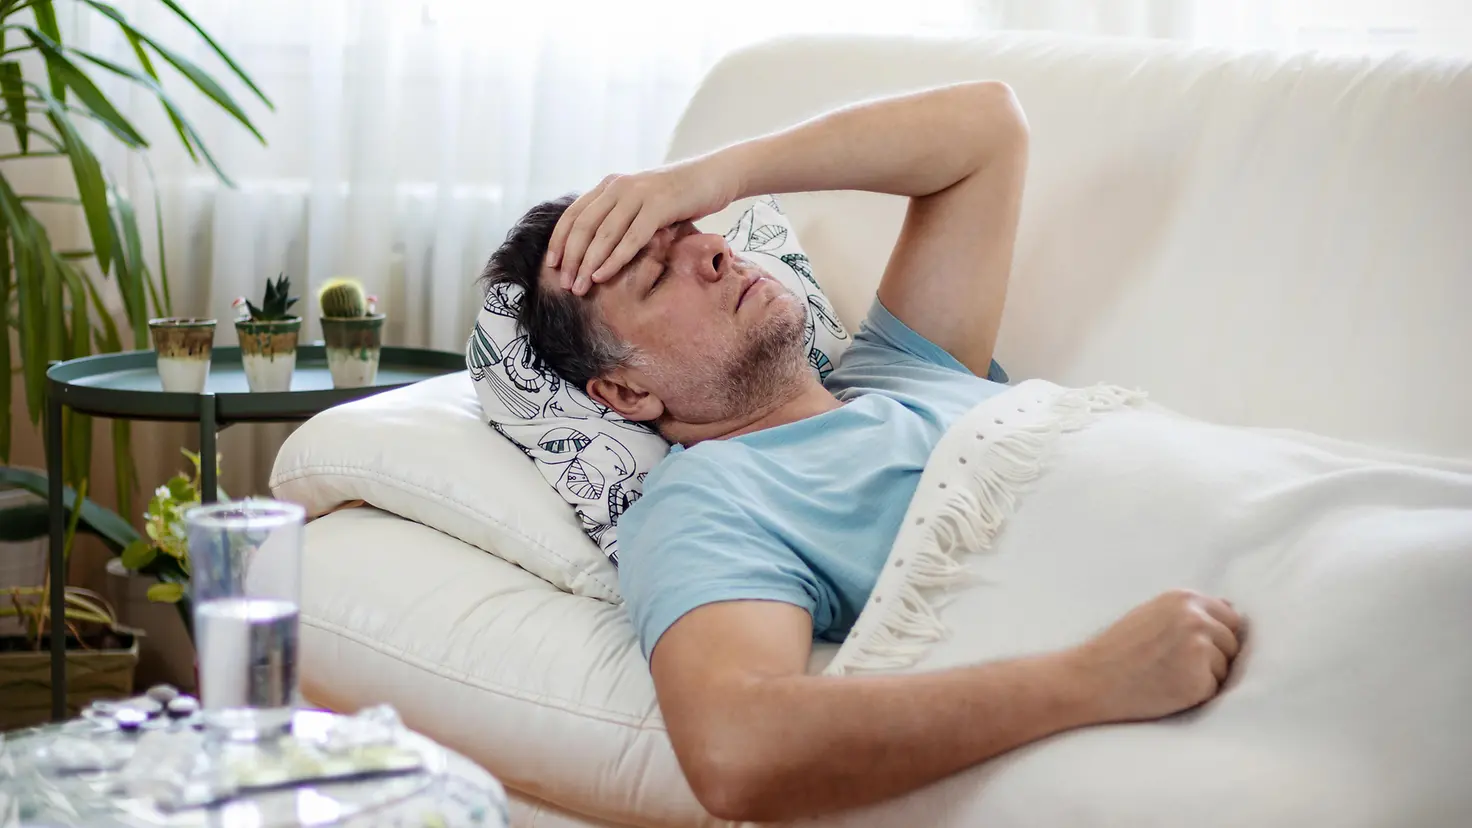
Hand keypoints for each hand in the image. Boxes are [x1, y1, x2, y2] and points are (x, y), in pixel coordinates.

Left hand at [546, 157, 737, 294]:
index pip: (574, 214)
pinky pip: (630, 238)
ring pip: (604, 235)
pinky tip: (603, 276)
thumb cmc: (678, 196)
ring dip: (588, 264)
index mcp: (610, 185)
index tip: (552, 265)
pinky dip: (614, 259)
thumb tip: (596, 247)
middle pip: (584, 227)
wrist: (713, 176)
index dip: (560, 240)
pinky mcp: (659, 206)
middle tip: (565, 285)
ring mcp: (638, 195)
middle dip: (571, 258)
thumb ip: (619, 215)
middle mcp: (618, 187)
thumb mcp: (641, 202)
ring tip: (580, 287)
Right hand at [1073, 589, 1242, 722]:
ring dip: (1205, 677)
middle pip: (1232, 643)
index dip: (1215, 636)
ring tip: (1167, 676)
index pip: (1230, 617)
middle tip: (1174, 665)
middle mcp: (1196, 618)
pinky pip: (1214, 691)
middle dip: (1214, 657)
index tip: (1190, 648)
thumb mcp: (1152, 614)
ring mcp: (1199, 648)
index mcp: (1184, 598)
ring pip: (1225, 669)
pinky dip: (1196, 695)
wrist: (1090, 679)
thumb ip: (1189, 611)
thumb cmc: (1118, 649)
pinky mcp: (1199, 680)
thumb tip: (1232, 609)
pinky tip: (1167, 689)